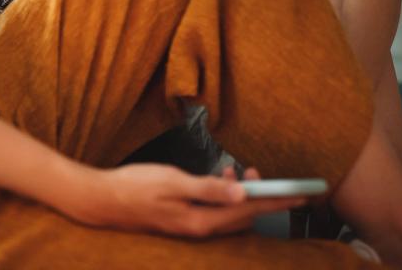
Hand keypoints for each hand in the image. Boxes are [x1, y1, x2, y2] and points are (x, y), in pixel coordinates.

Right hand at [62, 163, 309, 238]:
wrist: (100, 200)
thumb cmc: (133, 187)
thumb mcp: (172, 181)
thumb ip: (208, 187)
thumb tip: (241, 192)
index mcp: (201, 221)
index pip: (248, 210)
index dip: (276, 200)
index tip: (301, 193)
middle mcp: (199, 230)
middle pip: (243, 216)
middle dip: (261, 197)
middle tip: (263, 173)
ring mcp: (191, 228)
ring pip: (229, 215)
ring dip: (240, 195)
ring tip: (240, 171)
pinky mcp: (183, 222)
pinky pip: (214, 214)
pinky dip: (224, 198)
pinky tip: (219, 180)